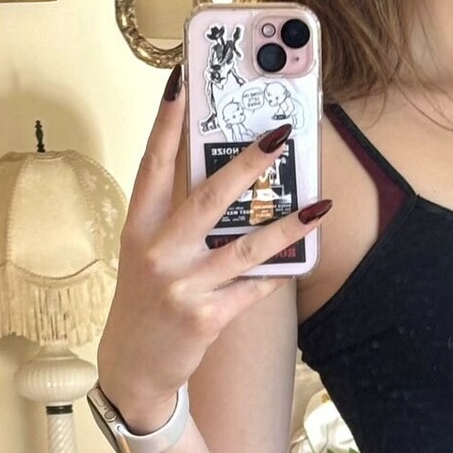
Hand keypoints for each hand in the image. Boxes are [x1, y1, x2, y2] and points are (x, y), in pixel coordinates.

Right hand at [95, 71, 325, 430]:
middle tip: (278, 137)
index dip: (166, 126)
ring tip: (319, 207)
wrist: (133, 366)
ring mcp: (183, 285)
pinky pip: (253, 287)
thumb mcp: (148, 256)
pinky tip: (298, 262)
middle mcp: (158, 252)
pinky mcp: (206, 316)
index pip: (152, 167)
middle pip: (207, 197)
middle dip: (246, 165)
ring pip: (245, 247)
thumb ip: (177, 223)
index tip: (181, 86)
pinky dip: (277, 274)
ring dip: (287, 226)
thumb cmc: (146, 302)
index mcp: (139, 228)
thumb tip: (229, 187)